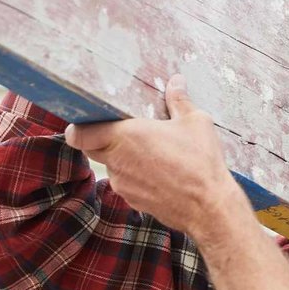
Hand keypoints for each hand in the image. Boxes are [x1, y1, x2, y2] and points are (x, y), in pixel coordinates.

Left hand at [64, 73, 243, 236]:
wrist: (209, 208)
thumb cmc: (200, 163)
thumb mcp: (195, 122)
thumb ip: (179, 100)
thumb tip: (176, 81)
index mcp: (125, 137)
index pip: (79, 134)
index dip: (78, 128)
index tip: (89, 121)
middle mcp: (117, 161)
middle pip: (92, 149)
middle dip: (101, 140)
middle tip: (123, 131)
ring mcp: (123, 185)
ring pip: (111, 167)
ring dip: (122, 159)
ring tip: (149, 153)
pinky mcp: (133, 201)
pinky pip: (126, 184)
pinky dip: (136, 176)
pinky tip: (159, 173)